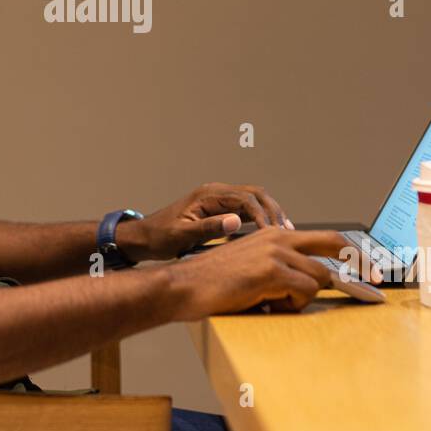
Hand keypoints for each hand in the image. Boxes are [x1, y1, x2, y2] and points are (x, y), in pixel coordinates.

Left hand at [117, 182, 295, 262]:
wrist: (144, 237)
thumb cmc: (159, 237)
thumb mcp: (182, 236)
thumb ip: (209, 228)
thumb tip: (236, 222)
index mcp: (208, 195)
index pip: (245, 198)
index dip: (262, 215)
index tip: (272, 234)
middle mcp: (215, 193)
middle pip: (254, 193)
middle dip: (273, 210)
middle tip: (286, 231)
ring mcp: (217, 199)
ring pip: (253, 199)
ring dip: (269, 213)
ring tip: (285, 232)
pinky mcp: (218, 209)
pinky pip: (245, 208)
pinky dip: (260, 217)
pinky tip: (269, 232)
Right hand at [165, 228, 375, 319]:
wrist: (185, 285)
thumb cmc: (215, 282)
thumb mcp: (253, 267)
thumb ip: (282, 268)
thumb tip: (310, 285)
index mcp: (275, 234)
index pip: (326, 237)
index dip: (353, 253)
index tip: (372, 270)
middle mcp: (279, 237)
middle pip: (335, 245)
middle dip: (360, 266)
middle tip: (375, 288)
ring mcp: (276, 252)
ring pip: (318, 278)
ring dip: (302, 297)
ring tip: (272, 301)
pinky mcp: (272, 271)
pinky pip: (302, 293)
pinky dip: (290, 304)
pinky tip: (264, 303)